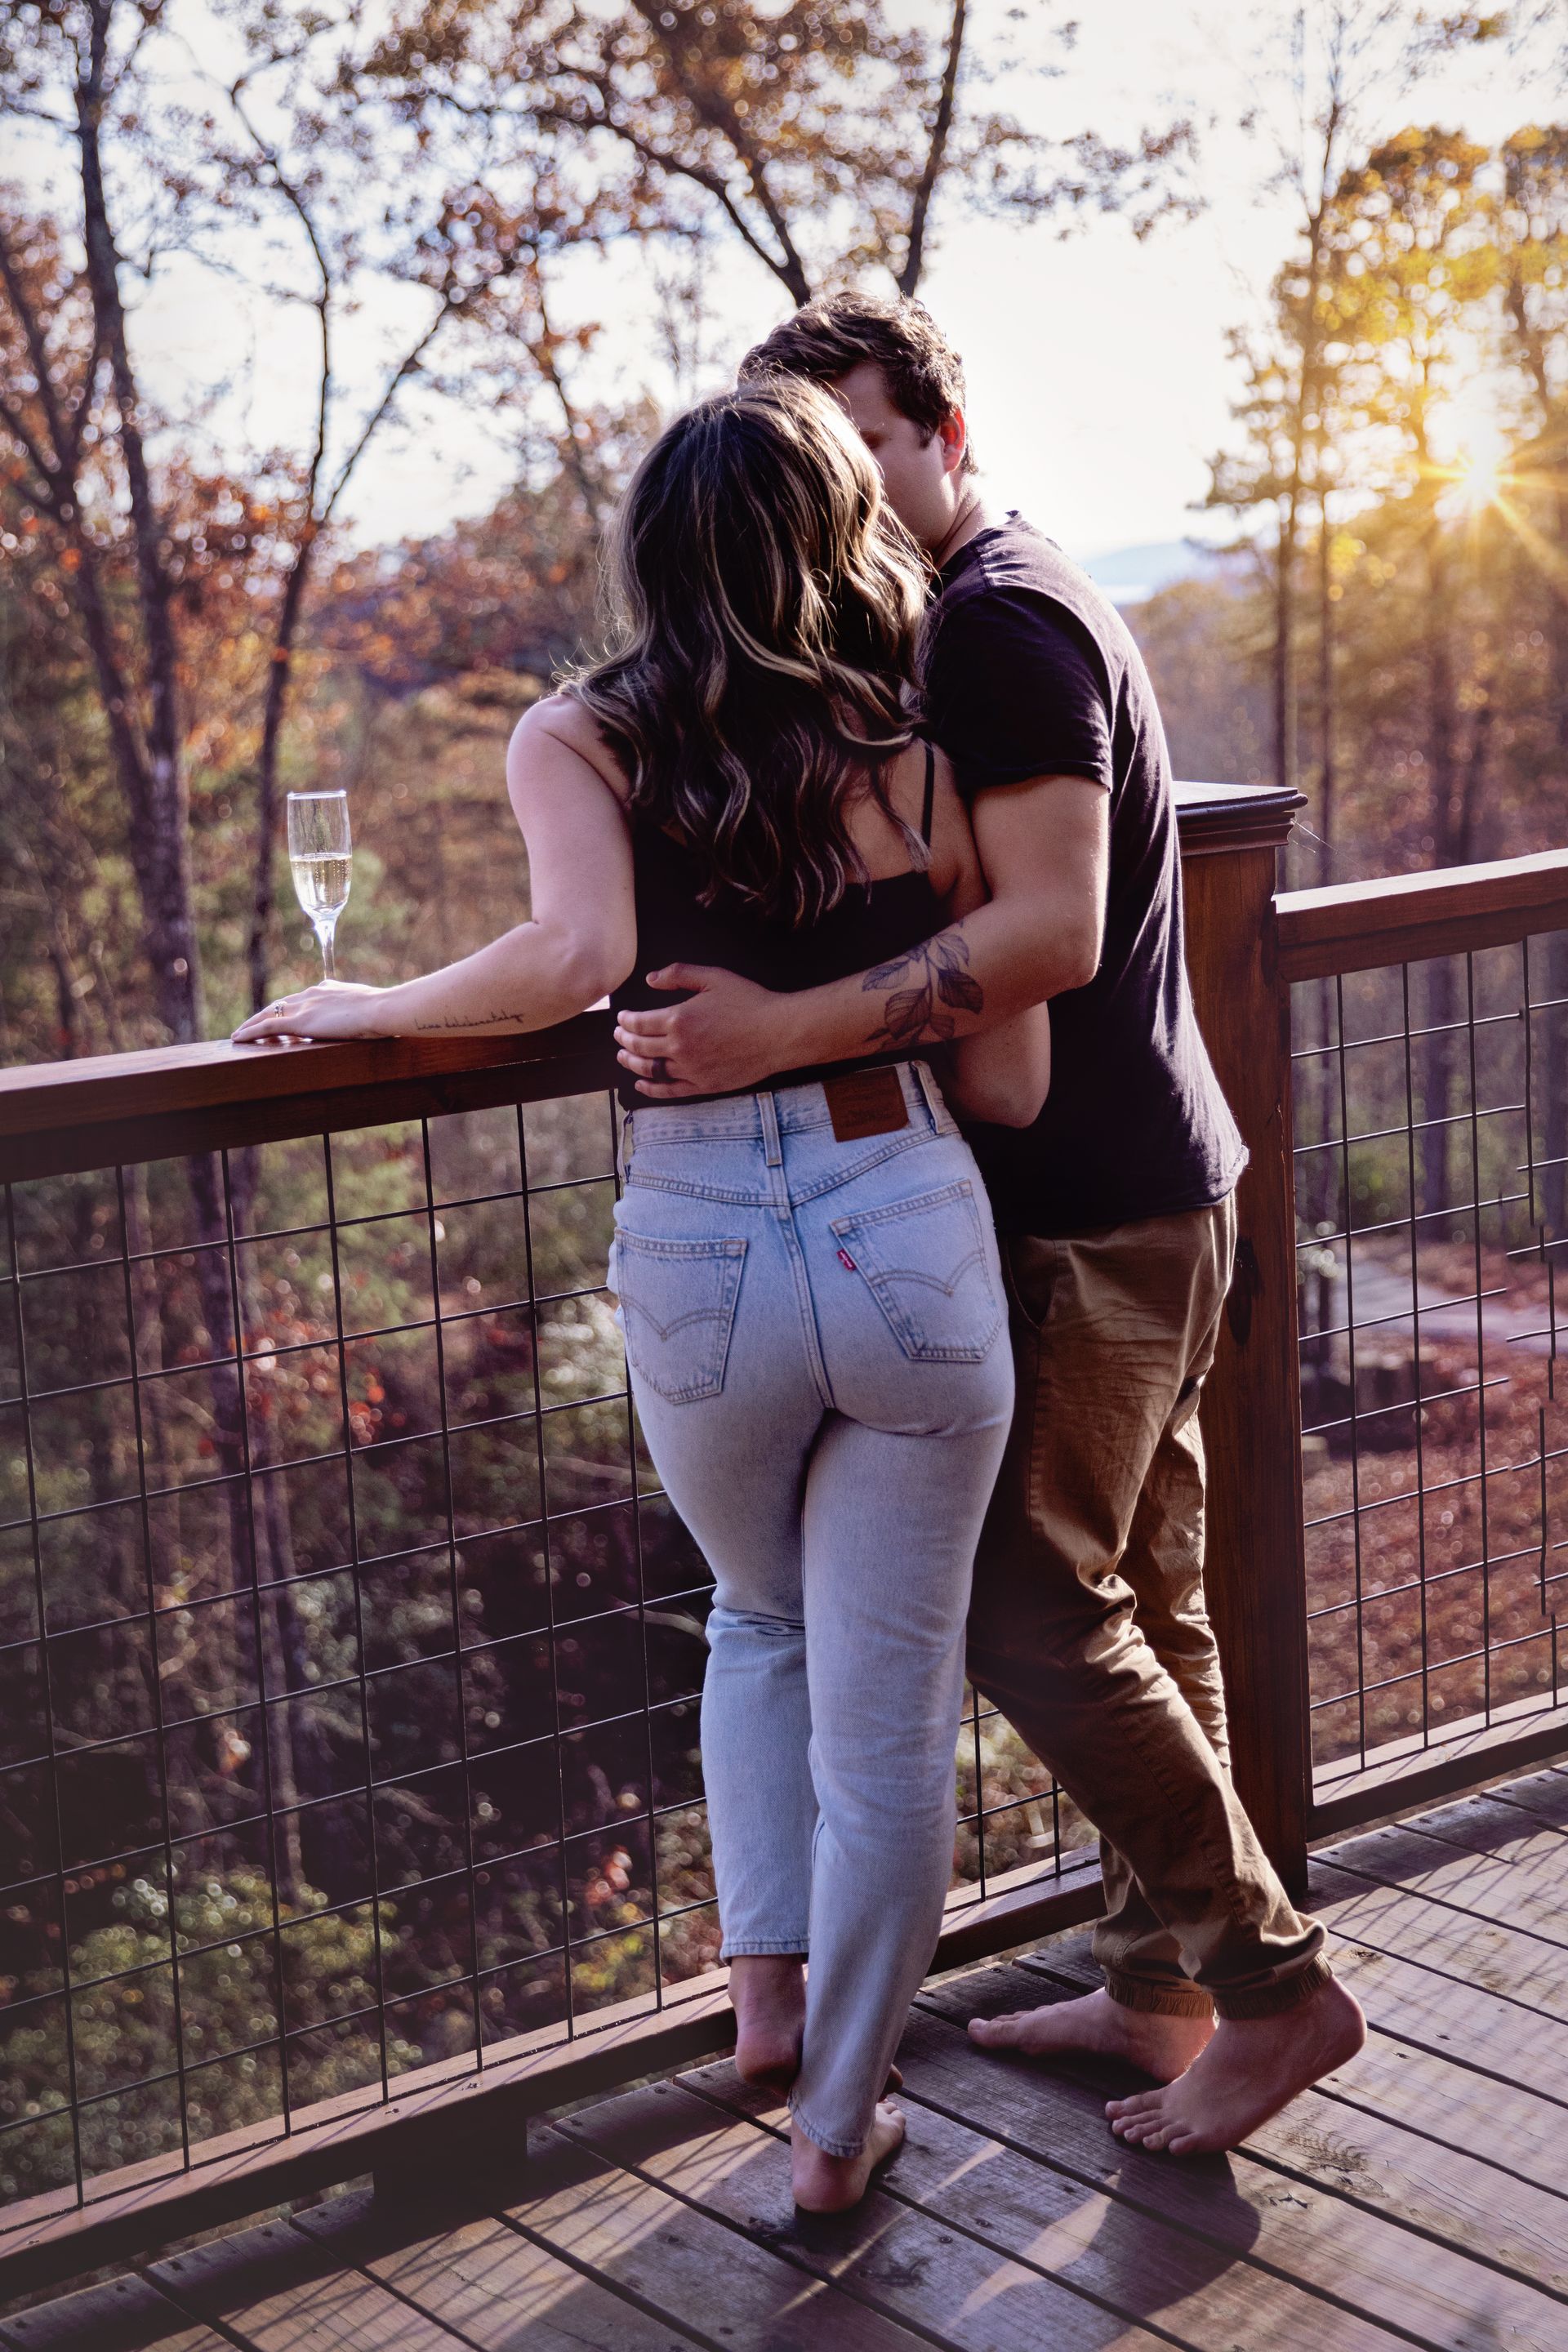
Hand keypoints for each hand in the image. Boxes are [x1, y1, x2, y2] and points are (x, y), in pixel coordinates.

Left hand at [232, 980, 392, 1045]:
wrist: (383, 1010)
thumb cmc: (385, 1013)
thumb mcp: (370, 1010)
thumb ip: (361, 1013)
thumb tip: (369, 1022)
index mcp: (328, 990)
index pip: (302, 999)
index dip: (289, 1008)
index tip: (282, 1015)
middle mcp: (312, 994)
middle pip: (281, 1004)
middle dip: (265, 1014)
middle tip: (252, 1025)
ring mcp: (305, 1007)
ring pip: (268, 1013)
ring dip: (251, 1024)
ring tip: (239, 1034)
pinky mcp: (300, 1021)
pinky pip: (267, 1026)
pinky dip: (250, 1031)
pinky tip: (237, 1038)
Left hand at [614, 965, 798, 1096]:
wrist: (778, 1033)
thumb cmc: (749, 1002)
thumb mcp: (714, 977)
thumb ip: (679, 974)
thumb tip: (651, 979)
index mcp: (679, 1019)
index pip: (639, 1023)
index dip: (625, 1021)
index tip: (621, 1018)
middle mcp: (680, 1047)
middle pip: (640, 1046)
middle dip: (624, 1040)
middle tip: (618, 1036)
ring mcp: (691, 1070)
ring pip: (650, 1070)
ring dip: (632, 1063)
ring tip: (623, 1057)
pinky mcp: (703, 1086)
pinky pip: (669, 1091)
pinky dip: (651, 1089)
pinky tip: (641, 1085)